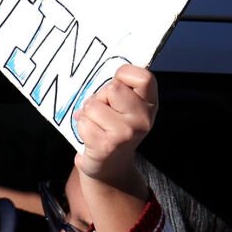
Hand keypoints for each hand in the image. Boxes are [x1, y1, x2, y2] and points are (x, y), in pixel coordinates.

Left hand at [74, 65, 157, 190]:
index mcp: (150, 104)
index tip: (116, 87)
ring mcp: (127, 133)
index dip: (123, 75)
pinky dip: (81, 127)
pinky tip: (91, 137)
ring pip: (93, 105)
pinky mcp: (107, 145)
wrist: (110, 168)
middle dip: (100, 97)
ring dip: (87, 114)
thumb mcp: (124, 107)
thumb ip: (120, 88)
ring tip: (96, 126)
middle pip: (112, 87)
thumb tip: (96, 64)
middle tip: (104, 112)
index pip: (143, 75)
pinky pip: (83, 122)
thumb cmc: (112, 128)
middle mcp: (144, 118)